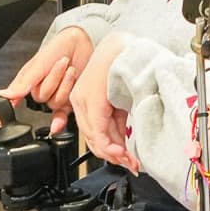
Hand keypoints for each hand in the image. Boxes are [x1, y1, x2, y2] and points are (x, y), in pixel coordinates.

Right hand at [0, 26, 94, 132]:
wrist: (80, 43)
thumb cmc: (57, 49)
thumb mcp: (38, 64)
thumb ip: (22, 83)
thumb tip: (2, 95)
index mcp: (28, 82)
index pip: (13, 100)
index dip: (5, 112)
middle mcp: (40, 91)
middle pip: (41, 99)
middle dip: (52, 81)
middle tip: (59, 64)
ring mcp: (55, 96)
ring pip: (54, 103)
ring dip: (64, 85)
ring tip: (69, 69)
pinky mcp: (69, 101)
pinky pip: (62, 115)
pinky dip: (58, 122)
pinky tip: (55, 126)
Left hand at [70, 34, 138, 172]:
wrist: (126, 46)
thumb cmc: (123, 67)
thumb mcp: (119, 100)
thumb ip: (116, 122)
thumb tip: (121, 145)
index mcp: (84, 99)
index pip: (92, 132)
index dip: (108, 150)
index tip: (123, 160)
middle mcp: (79, 100)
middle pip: (92, 138)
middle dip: (112, 155)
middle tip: (129, 164)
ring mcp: (84, 101)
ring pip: (94, 137)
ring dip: (114, 153)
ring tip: (129, 160)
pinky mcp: (92, 101)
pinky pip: (99, 130)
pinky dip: (110, 145)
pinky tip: (121, 152)